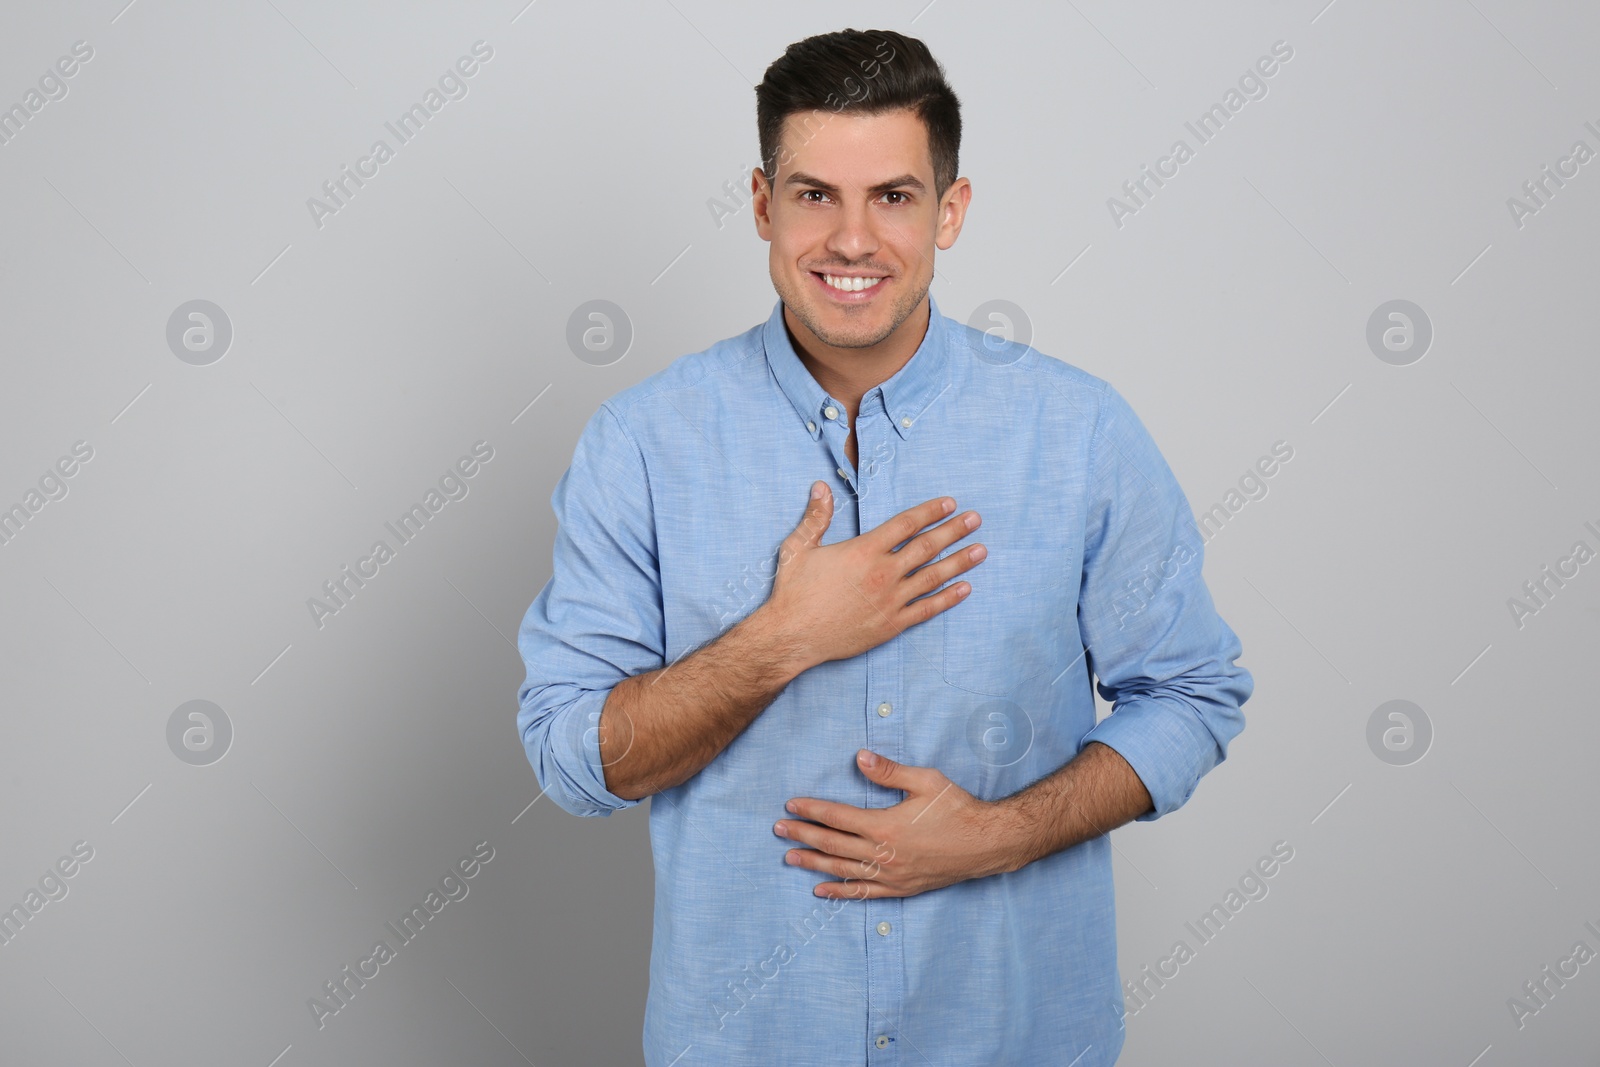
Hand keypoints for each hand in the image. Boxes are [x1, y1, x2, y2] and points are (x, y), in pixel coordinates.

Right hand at [760, 484, 984, 672]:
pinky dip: (948, 598)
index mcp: (864, 550)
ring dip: (959, 561)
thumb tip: (821, 486)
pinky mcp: (891, 624)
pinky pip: (927, 608)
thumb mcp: (798, 548)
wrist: (792, 636)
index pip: (906, 524)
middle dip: (954, 530)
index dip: (930, 511)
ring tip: (981, 550)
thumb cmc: (793, 592)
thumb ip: (815, 517)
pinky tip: (965, 588)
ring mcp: (891, 600)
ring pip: (933, 576)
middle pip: (927, 546)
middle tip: (975, 519)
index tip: (949, 503)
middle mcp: (883, 573)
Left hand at [774, 750, 1018, 898]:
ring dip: (814, 863)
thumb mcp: (925, 781)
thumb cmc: (957, 808)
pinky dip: (840, 891)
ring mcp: (891, 875)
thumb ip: (889, 771)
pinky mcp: (901, 888)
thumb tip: (860, 757)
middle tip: (778, 830)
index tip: (791, 806)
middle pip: (833, 844)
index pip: (837, 817)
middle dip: (803, 835)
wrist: (985, 843)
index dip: (811, 811)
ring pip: (842, 869)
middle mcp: (883, 854)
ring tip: (790, 858)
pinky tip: (821, 891)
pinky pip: (863, 893)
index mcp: (885, 826)